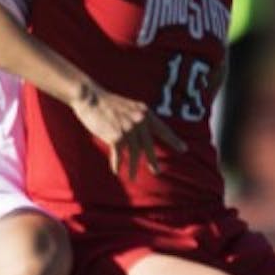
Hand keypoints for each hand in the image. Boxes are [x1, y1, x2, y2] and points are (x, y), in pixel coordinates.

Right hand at [70, 82, 185, 179]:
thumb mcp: (128, 107)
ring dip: (132, 167)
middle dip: (152, 160)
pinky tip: (116, 170)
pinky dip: (117, 164)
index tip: (184, 149)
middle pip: (149, 145)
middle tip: (157, 171)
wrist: (90, 97)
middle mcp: (140, 120)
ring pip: (134, 153)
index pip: (163, 129)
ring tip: (132, 177)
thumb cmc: (106, 103)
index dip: (173, 140)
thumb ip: (137, 119)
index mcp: (144, 112)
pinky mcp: (117, 136)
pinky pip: (119, 155)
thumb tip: (142, 137)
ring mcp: (129, 128)